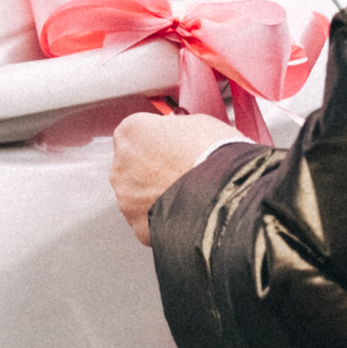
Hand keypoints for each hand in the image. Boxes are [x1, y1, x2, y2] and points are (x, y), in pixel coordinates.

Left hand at [109, 108, 249, 244]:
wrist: (225, 194)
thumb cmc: (215, 155)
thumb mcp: (198, 123)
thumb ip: (175, 128)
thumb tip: (179, 134)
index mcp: (131, 132)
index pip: (137, 133)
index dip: (159, 140)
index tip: (173, 146)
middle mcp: (121, 164)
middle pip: (133, 165)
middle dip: (153, 169)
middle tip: (182, 171)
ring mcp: (126, 197)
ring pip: (137, 195)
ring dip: (155, 194)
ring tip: (187, 194)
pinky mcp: (137, 225)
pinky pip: (147, 220)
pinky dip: (162, 218)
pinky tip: (184, 212)